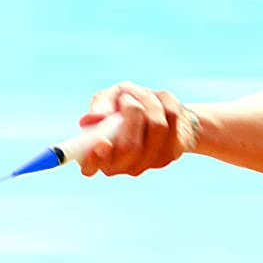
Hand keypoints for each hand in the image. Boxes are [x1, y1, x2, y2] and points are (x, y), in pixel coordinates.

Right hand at [77, 82, 198, 175]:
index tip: (102, 142)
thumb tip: (96, 117)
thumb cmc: (127, 104)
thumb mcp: (110, 97)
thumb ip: (100, 103)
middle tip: (127, 98)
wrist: (160, 111)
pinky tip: (157, 103)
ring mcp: (149, 164)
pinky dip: (164, 101)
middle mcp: (122, 166)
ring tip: (141, 95)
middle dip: (131, 112)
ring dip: (147, 101)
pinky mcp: (172, 153)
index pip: (90, 166)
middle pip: (129, 146)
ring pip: (156, 126)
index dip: (94, 159)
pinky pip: (172, 117)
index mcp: (98, 156)